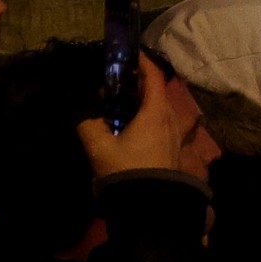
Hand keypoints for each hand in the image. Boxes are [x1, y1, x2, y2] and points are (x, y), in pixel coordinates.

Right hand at [76, 58, 203, 178]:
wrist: (148, 207)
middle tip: (114, 81)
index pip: (154, 76)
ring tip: (118, 104)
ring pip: (159, 107)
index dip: (142, 61)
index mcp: (156, 112)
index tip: (127, 54)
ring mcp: (175, 134)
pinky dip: (147, 116)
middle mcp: (171, 118)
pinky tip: (130, 127)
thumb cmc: (126, 171)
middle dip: (136, 82)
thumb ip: (88, 125)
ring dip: (142, 101)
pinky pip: (161, 122)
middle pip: (156, 91)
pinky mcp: (173, 148)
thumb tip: (85, 115)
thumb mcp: (99, 147)